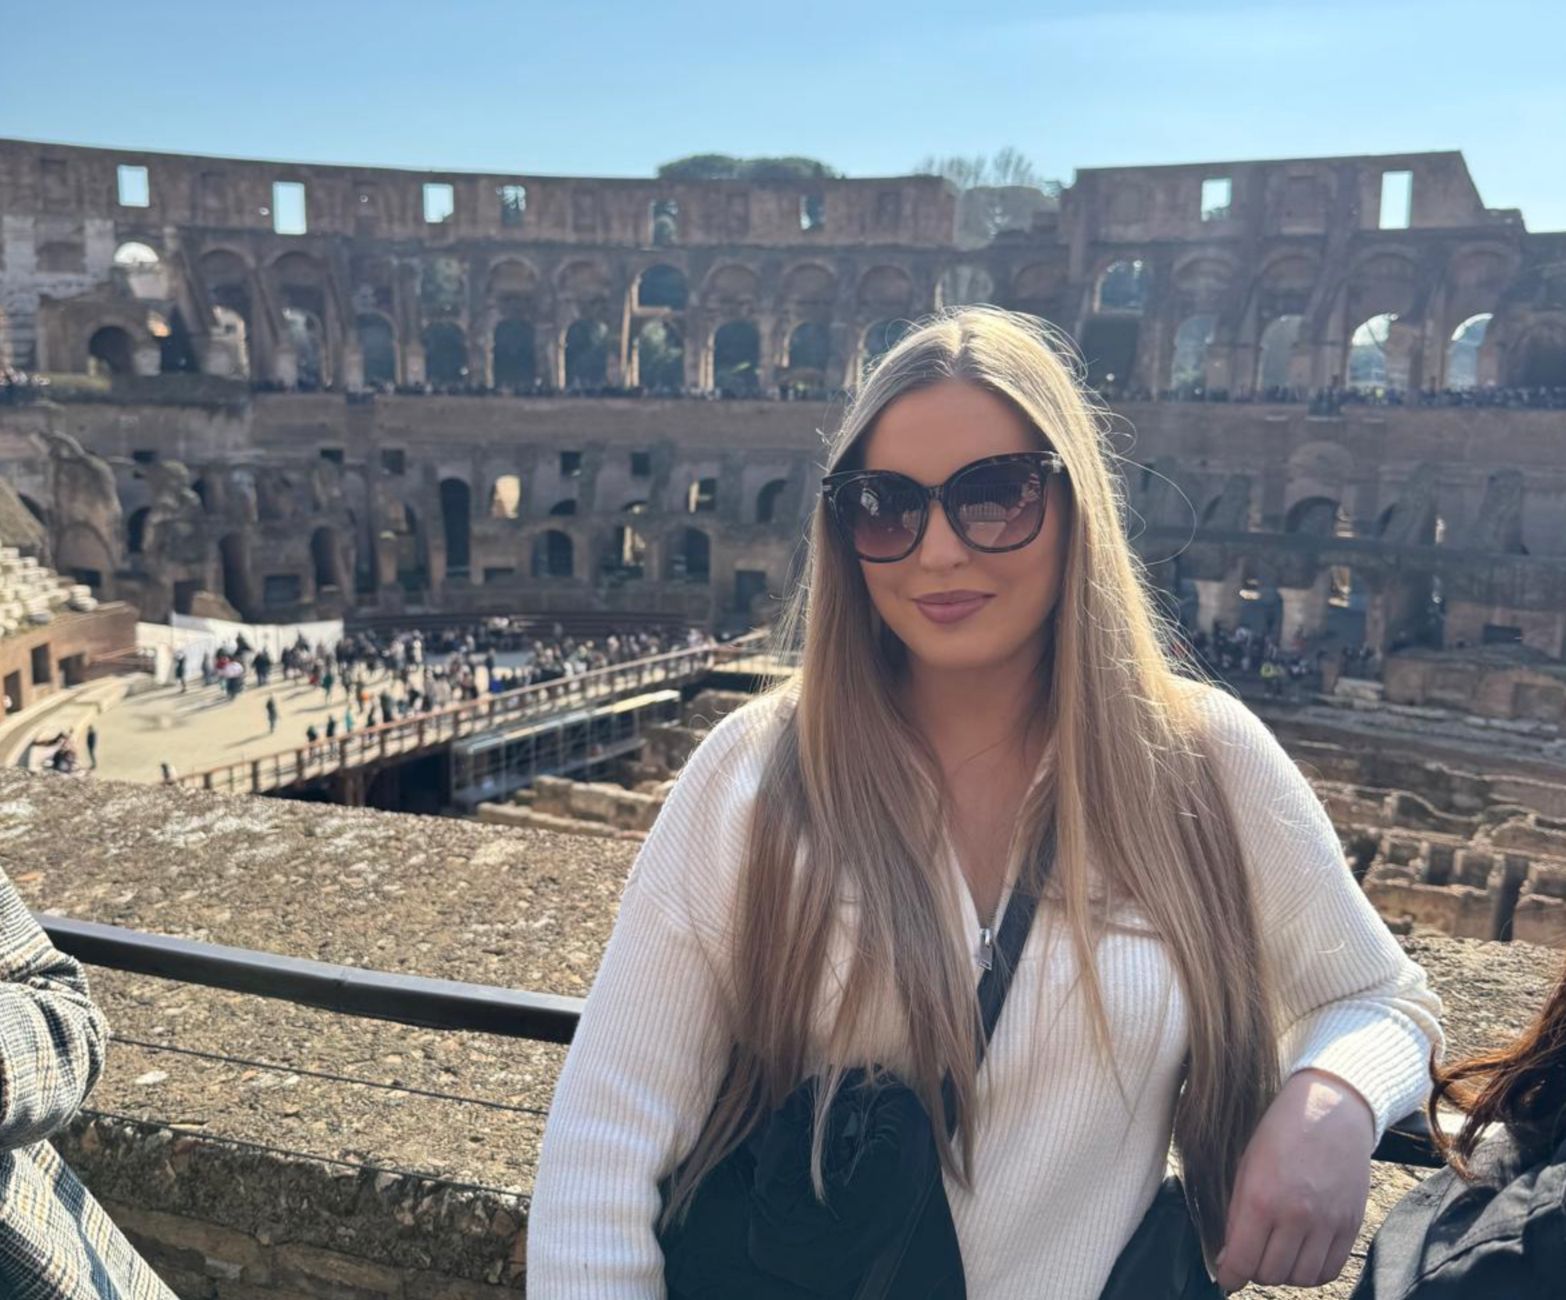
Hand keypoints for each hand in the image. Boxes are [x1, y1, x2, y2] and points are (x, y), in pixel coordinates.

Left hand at [1214, 1068, 1375, 1293]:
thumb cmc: (1280, 1133)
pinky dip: (1313, 1271)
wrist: (1331, 1110)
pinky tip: (1302, 1255)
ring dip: (1285, 1272)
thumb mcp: (1245, 1166)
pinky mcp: (1351, 1225)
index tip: (1226, 1277)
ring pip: (1301, 1277)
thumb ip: (1238, 1213)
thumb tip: (1228, 1255)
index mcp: (1261, 1199)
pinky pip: (1331, 1269)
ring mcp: (1327, 1223)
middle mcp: (1296, 1217)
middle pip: (1271, 1274)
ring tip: (1277, 1253)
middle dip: (1255, 1270)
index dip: (1229, 1276)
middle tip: (1252, 1255)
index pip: (1241, 1261)